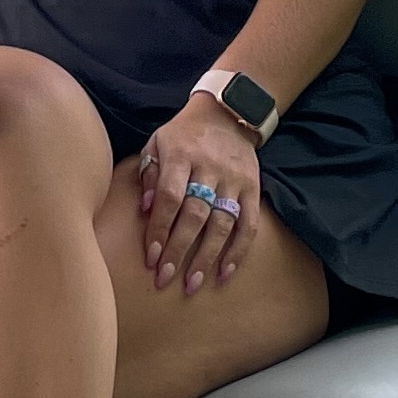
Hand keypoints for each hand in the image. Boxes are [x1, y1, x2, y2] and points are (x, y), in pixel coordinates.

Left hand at [139, 93, 264, 296]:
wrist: (226, 114)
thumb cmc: (183, 135)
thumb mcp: (157, 143)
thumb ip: (148, 174)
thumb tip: (144, 209)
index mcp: (180, 156)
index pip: (169, 197)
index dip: (159, 229)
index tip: (150, 258)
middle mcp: (208, 168)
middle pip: (194, 215)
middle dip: (179, 250)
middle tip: (165, 279)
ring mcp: (233, 180)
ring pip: (221, 223)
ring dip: (206, 256)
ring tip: (193, 284)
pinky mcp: (253, 188)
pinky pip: (248, 224)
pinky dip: (238, 251)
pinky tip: (225, 273)